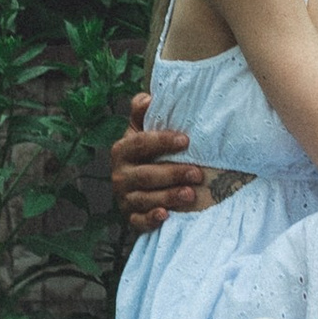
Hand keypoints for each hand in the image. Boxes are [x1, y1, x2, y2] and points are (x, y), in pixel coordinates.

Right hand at [111, 93, 211, 233]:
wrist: (138, 184)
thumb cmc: (147, 152)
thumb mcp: (142, 130)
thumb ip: (142, 112)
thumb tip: (148, 97)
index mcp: (122, 150)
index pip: (140, 143)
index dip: (162, 141)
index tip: (186, 140)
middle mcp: (120, 174)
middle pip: (145, 174)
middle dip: (172, 173)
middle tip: (198, 173)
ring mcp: (124, 197)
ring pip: (145, 198)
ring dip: (169, 197)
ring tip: (191, 194)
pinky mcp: (131, 217)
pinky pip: (139, 221)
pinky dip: (151, 219)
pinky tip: (166, 215)